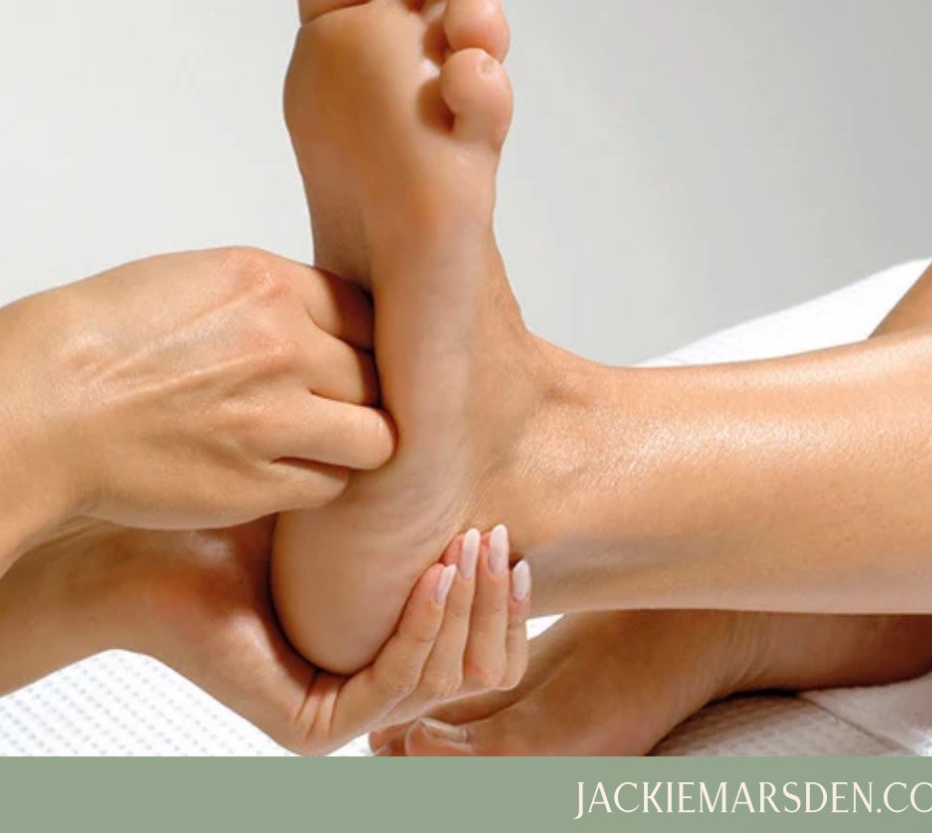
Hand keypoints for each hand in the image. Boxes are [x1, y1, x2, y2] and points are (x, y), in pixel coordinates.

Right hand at [0, 247, 393, 537]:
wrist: (37, 407)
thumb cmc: (100, 341)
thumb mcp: (195, 280)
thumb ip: (273, 297)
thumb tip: (325, 319)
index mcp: (269, 285)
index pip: (371, 312)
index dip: (370, 340)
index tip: (361, 356)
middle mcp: (285, 346)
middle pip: (384, 373)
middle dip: (370, 391)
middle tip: (347, 405)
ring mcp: (275, 418)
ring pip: (377, 437)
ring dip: (359, 442)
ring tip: (328, 444)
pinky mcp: (257, 483)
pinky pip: (333, 485)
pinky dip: (321, 482)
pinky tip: (290, 472)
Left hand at [0, 518, 530, 754]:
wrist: (157, 541)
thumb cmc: (250, 516)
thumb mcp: (360, 511)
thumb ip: (420, 513)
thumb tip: (492, 467)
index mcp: (386, 649)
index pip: (482, 650)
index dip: (508, 602)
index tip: (512, 536)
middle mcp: (368, 689)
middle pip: (475, 668)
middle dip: (497, 601)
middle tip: (497, 534)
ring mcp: (340, 714)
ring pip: (443, 677)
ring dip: (468, 608)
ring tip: (472, 543)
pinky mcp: (312, 727)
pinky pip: (393, 683)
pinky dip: (422, 627)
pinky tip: (435, 572)